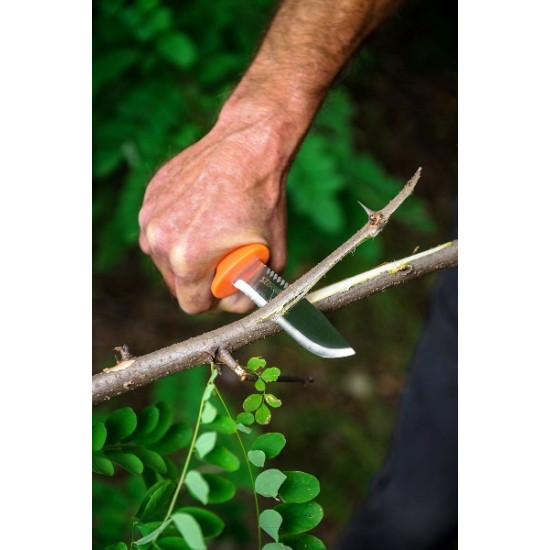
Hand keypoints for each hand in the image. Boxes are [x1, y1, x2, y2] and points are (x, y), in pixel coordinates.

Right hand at [138, 112, 291, 313]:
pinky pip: (161, 230)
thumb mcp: (272, 254)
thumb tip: (243, 301)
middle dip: (202, 279)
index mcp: (187, 259)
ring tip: (214, 234)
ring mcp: (151, 217)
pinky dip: (179, 230)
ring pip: (165, 258)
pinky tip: (202, 214)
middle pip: (178, 284)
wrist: (248, 145)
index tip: (230, 285)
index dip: (217, 300)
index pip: (193, 305)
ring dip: (188, 256)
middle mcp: (160, 241)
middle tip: (225, 261)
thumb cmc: (263, 199)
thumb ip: (256, 288)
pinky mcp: (150, 199)